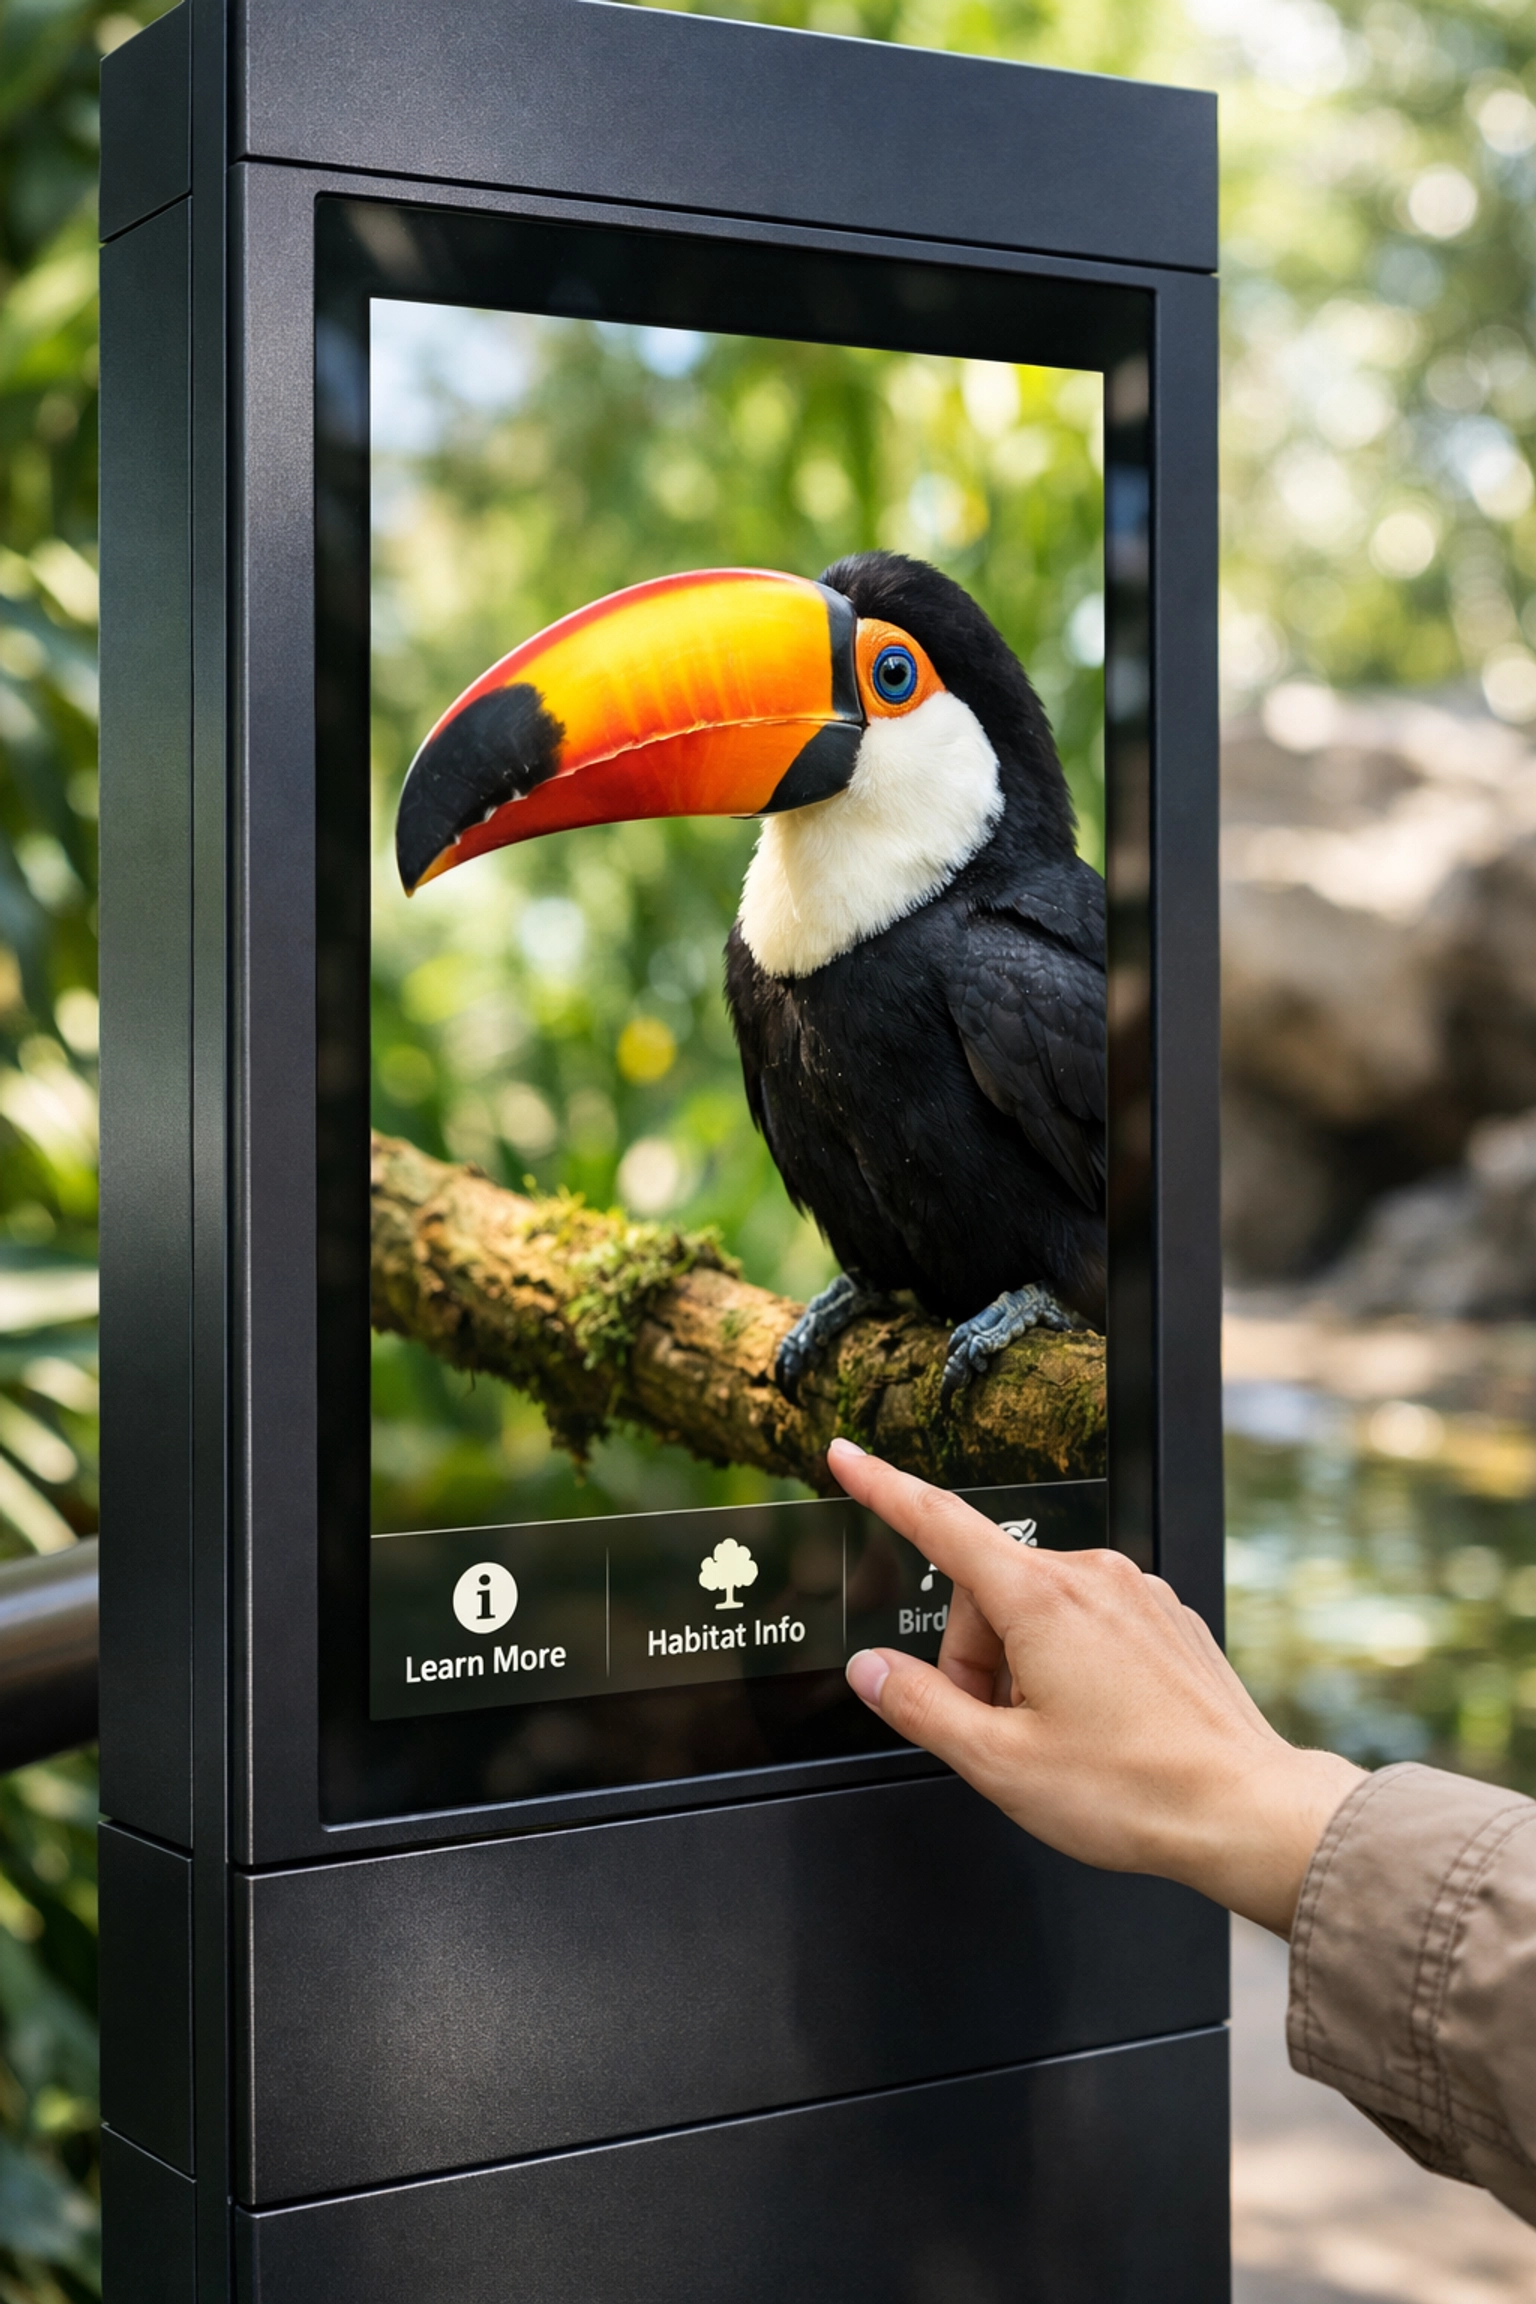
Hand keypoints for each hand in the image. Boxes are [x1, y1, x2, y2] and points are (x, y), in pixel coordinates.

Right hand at [829, 1439, 1362, 1936]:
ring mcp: (1136, 1591)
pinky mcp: (1165, 1616)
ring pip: (1037, 1609)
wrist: (1246, 1811)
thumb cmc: (1134, 1791)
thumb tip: (873, 1670)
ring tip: (1055, 1739)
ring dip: (1021, 1666)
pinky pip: (1088, 1622)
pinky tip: (1096, 1726)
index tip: (846, 1455)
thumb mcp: (999, 1763)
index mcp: (1041, 1597)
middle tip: (996, 1733)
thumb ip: (920, 1707)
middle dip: (972, 1658)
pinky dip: (1069, 1665)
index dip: (881, 1486)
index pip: (939, 1522)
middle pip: (987, 1592)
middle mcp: (1092, 1575)